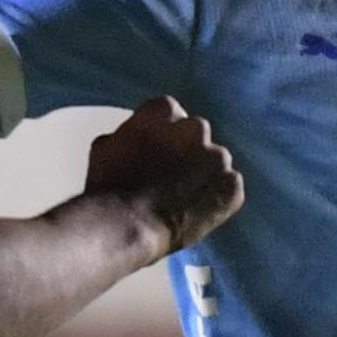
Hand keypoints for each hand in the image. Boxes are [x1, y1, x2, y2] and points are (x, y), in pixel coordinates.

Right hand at [85, 95, 243, 252]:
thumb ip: (128, 133)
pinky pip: (228, 188)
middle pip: (196, 134)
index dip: (161, 132)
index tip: (154, 150)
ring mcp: (218, 157)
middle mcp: (197, 127)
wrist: (129, 224)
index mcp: (165, 111)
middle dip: (186, 150)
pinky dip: (217, 199)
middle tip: (169, 176)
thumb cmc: (109, 186)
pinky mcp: (231, 187)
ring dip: (203, 175)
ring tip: (182, 199)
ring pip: (214, 161)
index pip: (169, 111)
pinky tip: (197, 212)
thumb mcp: (105, 146)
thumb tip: (131, 136)